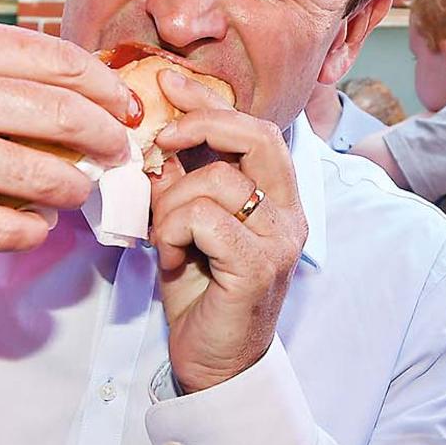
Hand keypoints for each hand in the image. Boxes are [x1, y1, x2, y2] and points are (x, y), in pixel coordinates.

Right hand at [0, 21, 134, 250]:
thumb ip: (4, 63)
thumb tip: (87, 90)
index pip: (63, 61)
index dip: (108, 88)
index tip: (125, 107)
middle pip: (65, 116)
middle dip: (109, 140)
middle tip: (118, 153)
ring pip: (44, 177)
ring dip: (78, 189)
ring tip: (80, 190)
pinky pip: (2, 228)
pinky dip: (33, 232)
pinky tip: (38, 225)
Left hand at [149, 70, 308, 392]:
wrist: (214, 362)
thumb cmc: (202, 290)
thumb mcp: (185, 224)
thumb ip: (180, 182)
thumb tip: (156, 137)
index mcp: (276, 197)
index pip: (252, 129)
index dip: (209, 100)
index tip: (169, 81)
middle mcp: (288, 214)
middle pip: (256, 136)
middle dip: (201, 124)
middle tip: (163, 140)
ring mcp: (279, 240)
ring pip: (216, 180)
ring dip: (171, 204)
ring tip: (166, 238)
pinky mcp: (259, 266)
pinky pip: (204, 217)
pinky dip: (173, 229)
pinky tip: (172, 255)